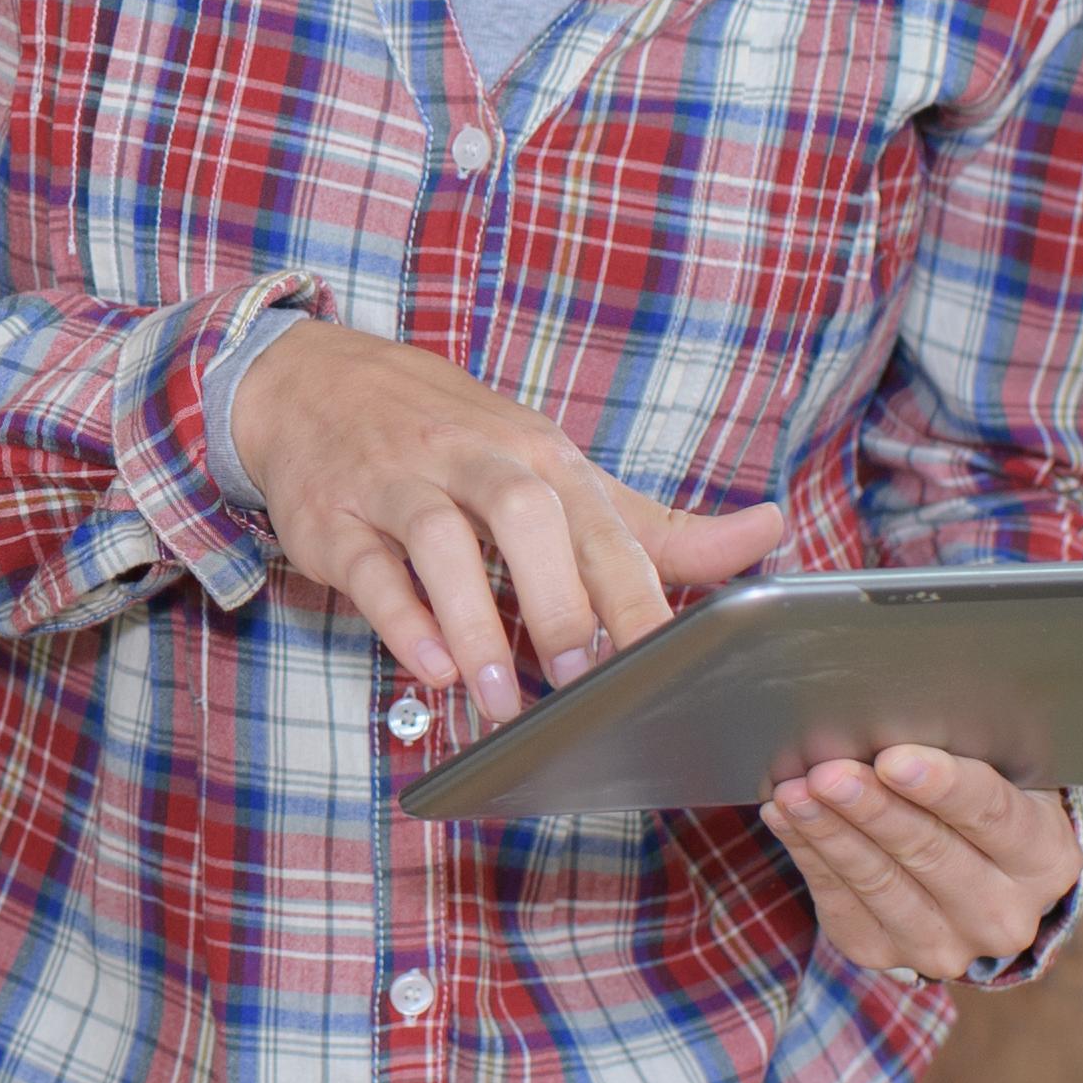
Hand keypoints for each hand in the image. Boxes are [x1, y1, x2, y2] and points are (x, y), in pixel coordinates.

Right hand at [233, 323, 786, 722]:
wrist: (315, 382)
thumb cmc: (454, 439)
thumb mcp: (556, 470)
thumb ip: (652, 526)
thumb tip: (767, 533)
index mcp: (540, 455)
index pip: (601, 524)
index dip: (636, 595)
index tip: (668, 662)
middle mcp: (473, 459)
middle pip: (526, 515)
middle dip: (559, 598)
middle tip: (584, 678)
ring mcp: (398, 484)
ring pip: (440, 540)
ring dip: (474, 623)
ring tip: (501, 700)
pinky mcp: (335, 518)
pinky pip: (369, 567)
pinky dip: (400, 619)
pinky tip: (431, 669)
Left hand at [763, 746, 1080, 979]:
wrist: (973, 879)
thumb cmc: (979, 804)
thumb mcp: (997, 774)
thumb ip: (957, 752)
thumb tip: (882, 721)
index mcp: (1045, 859)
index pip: (992, 816)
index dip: (941, 787)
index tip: (892, 760)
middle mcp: (1005, 914)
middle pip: (930, 853)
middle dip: (872, 809)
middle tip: (827, 772)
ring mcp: (948, 946)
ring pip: (879, 883)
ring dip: (830, 832)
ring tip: (793, 792)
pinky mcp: (886, 954)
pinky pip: (840, 903)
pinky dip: (809, 855)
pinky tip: (785, 818)